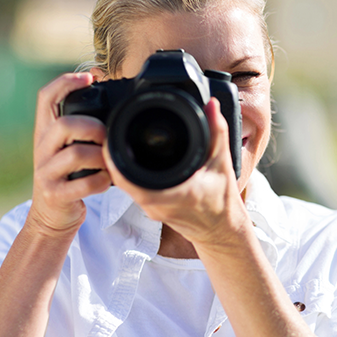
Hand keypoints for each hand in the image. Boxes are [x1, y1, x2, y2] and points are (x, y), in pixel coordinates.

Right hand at [29, 73, 111, 234]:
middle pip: (63, 125)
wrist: (51, 216)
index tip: (89, 78)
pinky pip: (83, 184)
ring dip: (101, 157)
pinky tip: (106, 181)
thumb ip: (81, 130)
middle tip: (108, 137)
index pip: (46, 98)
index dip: (65, 82)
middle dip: (93, 128)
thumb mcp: (67, 148)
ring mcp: (46, 173)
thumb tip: (112, 106)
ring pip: (75, 155)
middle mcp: (42, 149)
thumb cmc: (68, 177)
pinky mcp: (55, 194)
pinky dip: (101, 182)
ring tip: (109, 163)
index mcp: (45, 132)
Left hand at [104, 98, 250, 247]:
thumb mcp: (223, 163)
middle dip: (115, 155)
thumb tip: (211, 105)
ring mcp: (152, 210)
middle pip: (121, 178)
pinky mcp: (152, 210)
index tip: (112, 136)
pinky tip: (133, 159)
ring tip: (120, 141)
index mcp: (173, 193)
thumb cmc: (224, 202)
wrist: (222, 231)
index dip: (115, 157)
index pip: (129, 177)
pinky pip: (133, 190)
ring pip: (125, 185)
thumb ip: (217, 132)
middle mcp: (157, 204)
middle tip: (112, 132)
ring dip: (120, 165)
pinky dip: (130, 174)